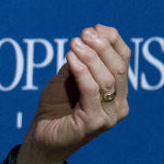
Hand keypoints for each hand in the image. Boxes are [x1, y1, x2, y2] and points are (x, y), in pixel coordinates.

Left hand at [16, 24, 130, 163]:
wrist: (40, 136)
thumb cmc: (55, 106)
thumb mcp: (69, 77)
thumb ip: (81, 60)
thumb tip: (93, 32)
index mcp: (118, 92)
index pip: (123, 60)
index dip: (112, 41)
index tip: (94, 27)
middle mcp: (119, 105)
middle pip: (118, 68)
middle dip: (102, 46)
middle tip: (84, 34)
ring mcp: (109, 116)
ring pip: (106, 79)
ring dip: (90, 57)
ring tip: (74, 43)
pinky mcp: (94, 123)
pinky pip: (91, 91)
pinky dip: (81, 71)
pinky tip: (70, 58)